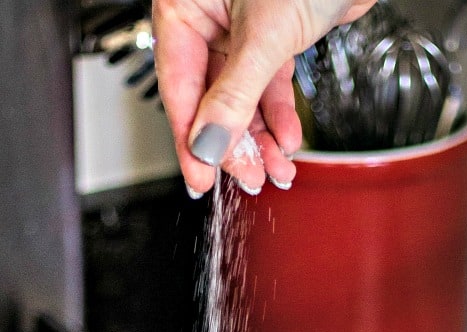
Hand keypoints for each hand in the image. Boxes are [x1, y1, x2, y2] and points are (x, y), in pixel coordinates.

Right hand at [151, 0, 377, 195]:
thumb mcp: (265, 35)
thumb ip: (235, 96)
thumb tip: (208, 145)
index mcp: (185, 6)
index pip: (178, 87)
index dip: (191, 140)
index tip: (201, 180)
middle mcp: (208, 18)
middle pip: (211, 100)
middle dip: (234, 144)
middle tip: (248, 177)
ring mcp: (239, 30)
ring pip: (241, 100)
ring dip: (260, 138)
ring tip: (275, 168)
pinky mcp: (272, 38)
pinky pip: (268, 87)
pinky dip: (279, 116)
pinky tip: (287, 140)